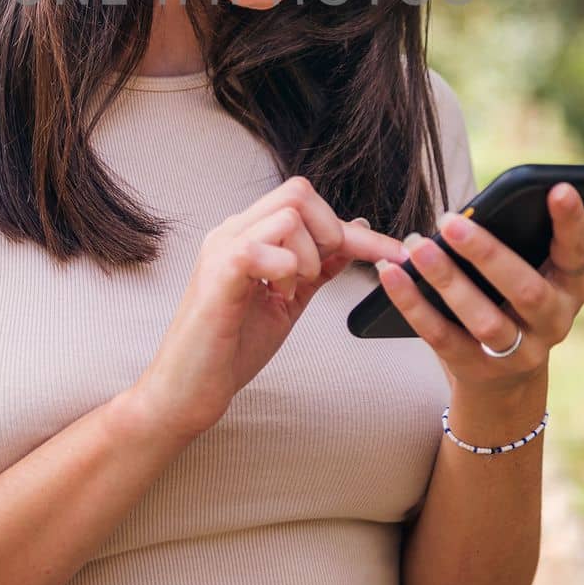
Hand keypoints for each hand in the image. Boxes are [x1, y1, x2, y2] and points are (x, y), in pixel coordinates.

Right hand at [134, 177, 408, 439]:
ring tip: (288, 291)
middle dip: (330, 233)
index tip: (396, 254)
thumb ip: (317, 267)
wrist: (186, 392)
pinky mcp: (218, 274)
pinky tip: (275, 294)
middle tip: (318, 278)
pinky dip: (285, 270)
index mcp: (248, 234)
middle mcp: (233, 231)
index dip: (356, 229)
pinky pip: (264, 248)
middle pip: (299, 192)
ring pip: (289, 215)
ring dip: (308, 257)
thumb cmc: (230, 349)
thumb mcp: (287, 302)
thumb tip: (356, 233)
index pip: (307, 204)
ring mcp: (222, 248)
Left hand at [375, 184, 583, 388]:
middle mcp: (553, 323)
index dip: (571, 222)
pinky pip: (440, 336)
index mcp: (571, 286)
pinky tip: (391, 274)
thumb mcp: (545, 270)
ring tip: (416, 246)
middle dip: (487, 254)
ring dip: (446, 280)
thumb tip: (564, 185)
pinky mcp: (475, 368)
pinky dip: (413, 305)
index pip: (576, 252)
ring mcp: (516, 353)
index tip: (558, 187)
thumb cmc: (519, 297)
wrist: (508, 378)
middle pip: (525, 290)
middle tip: (448, 220)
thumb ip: (549, 234)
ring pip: (483, 320)